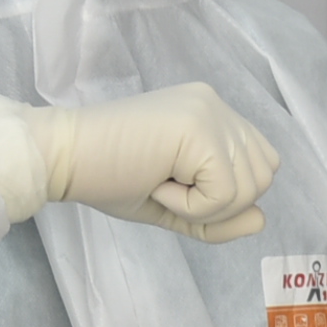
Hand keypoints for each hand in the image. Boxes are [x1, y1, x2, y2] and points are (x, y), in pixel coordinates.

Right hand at [0, 86, 278, 241]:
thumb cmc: (107, 177)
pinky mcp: (199, 128)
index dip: (226, 194)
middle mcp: (216, 104)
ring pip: (250, 187)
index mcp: (212, 113)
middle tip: (165, 187)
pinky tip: (155, 181)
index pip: (259, 164)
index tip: (174, 185)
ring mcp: (210, 112)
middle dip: (220, 203)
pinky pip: (225, 193)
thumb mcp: (176, 206)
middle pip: (263, 176)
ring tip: (159, 181)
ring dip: (203, 205)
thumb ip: (220, 215)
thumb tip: (262, 221)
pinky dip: (191, 206)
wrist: (62, 157)